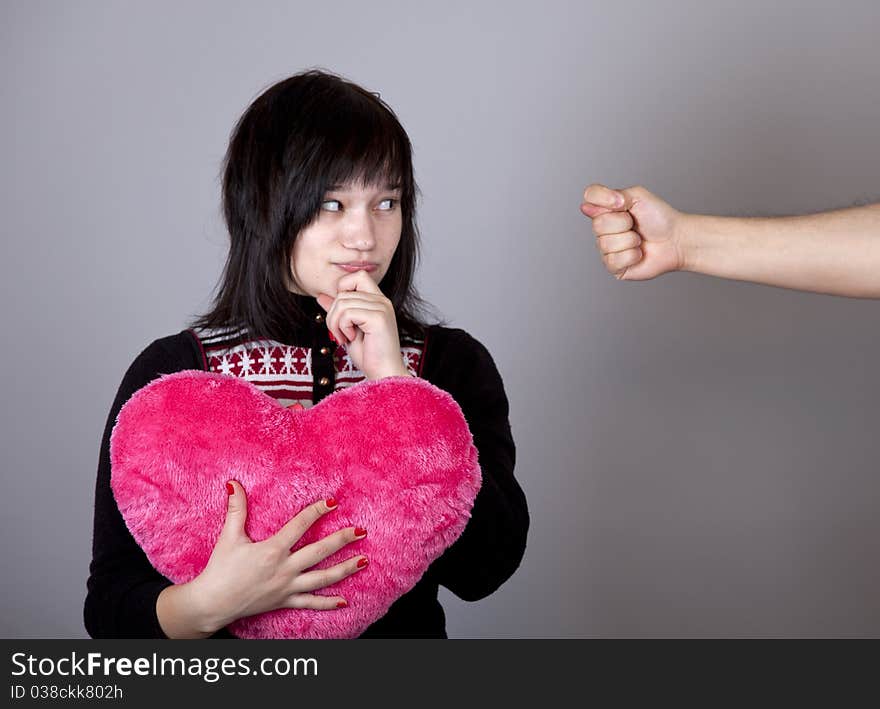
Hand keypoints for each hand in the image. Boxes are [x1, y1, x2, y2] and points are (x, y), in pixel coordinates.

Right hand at [185, 482, 367, 633]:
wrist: (212, 603)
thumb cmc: (219, 569)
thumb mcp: (228, 536)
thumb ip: (236, 509)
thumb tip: (233, 483)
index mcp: (272, 550)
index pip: (300, 525)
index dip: (317, 511)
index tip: (333, 501)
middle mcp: (284, 568)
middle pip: (320, 552)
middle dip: (342, 540)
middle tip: (361, 531)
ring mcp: (287, 587)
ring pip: (323, 578)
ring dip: (345, 569)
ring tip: (364, 560)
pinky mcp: (285, 601)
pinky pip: (311, 603)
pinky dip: (328, 602)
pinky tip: (345, 601)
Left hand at [316, 270, 411, 379]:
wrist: (383, 374)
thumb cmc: (369, 355)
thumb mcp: (348, 328)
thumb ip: (338, 310)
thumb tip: (321, 296)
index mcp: (378, 301)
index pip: (357, 276)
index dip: (343, 289)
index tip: (342, 314)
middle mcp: (382, 301)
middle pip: (344, 289)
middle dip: (333, 312)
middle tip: (338, 332)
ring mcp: (382, 308)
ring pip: (342, 302)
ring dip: (335, 323)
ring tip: (344, 337)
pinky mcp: (379, 318)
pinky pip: (347, 313)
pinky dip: (342, 327)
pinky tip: (351, 338)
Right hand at [581, 184, 685, 279]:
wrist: (676, 240)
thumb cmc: (659, 218)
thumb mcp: (638, 196)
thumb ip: (614, 195)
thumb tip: (589, 206)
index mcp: (606, 208)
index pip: (589, 197)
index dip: (603, 199)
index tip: (622, 203)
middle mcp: (602, 228)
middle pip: (598, 224)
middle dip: (623, 224)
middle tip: (635, 225)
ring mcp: (606, 248)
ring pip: (606, 243)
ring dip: (630, 241)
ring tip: (639, 240)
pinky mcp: (613, 266)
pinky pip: (613, 260)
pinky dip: (631, 256)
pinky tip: (638, 253)